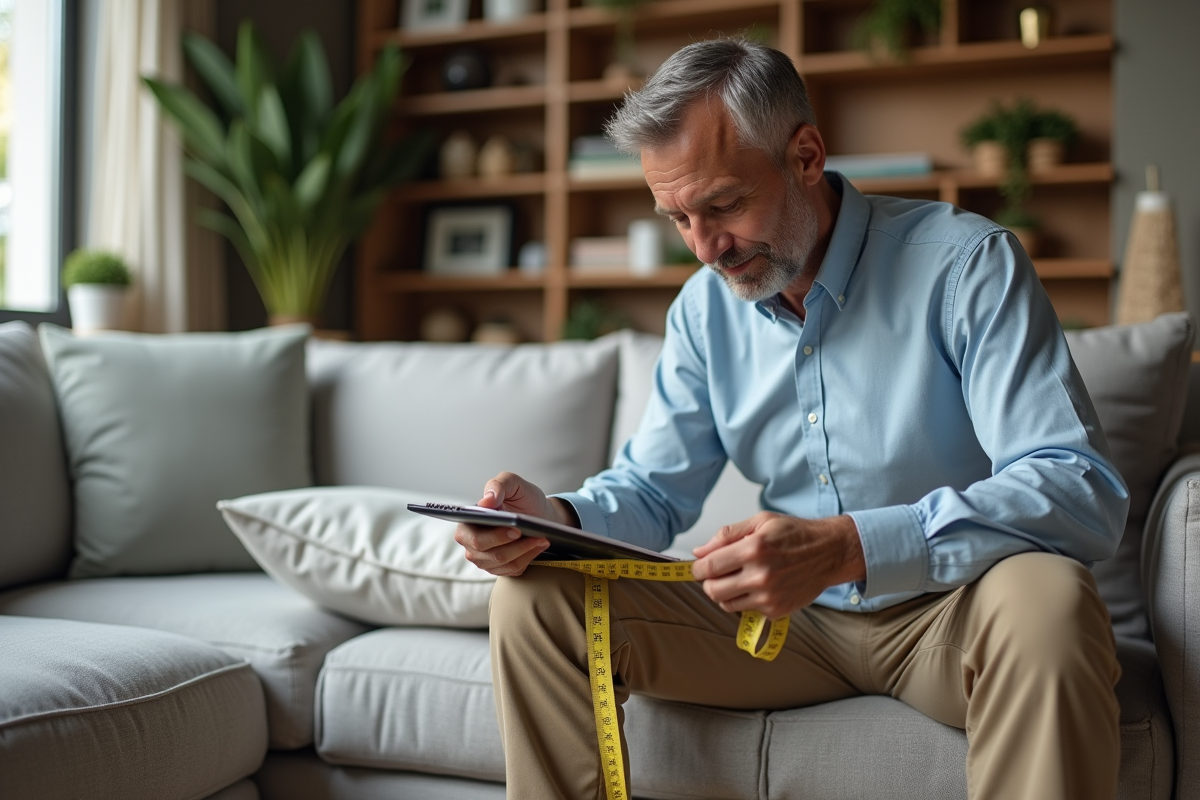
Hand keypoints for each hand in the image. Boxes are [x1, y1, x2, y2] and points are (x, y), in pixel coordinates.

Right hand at [453, 471, 578, 576]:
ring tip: (542, 539)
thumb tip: (486, 502)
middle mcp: (471, 545)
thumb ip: (497, 485)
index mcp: (467, 524)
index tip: (516, 530)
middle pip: (490, 555)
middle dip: (515, 546)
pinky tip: (539, 546)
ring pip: (504, 563)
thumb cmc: (522, 498)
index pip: (475, 538)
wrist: (538, 512)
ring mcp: (485, 559)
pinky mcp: (499, 568)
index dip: (495, 537)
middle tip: (535, 536)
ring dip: (526, 551)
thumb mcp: (512, 483)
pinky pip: (513, 570)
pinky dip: (529, 558)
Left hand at [690, 512, 865, 617]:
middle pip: (713, 590)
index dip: (697, 568)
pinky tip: (757, 586)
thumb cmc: (796, 534)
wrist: (829, 553)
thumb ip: (727, 535)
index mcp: (753, 549)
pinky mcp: (776, 610)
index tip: (699, 567)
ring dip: (725, 593)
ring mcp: (769, 596)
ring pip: (726, 604)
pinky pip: (746, 610)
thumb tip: (700, 551)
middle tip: (716, 574)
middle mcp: (760, 575)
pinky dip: (745, 600)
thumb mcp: (761, 522)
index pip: (708, 567)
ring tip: (737, 578)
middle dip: (708, 582)